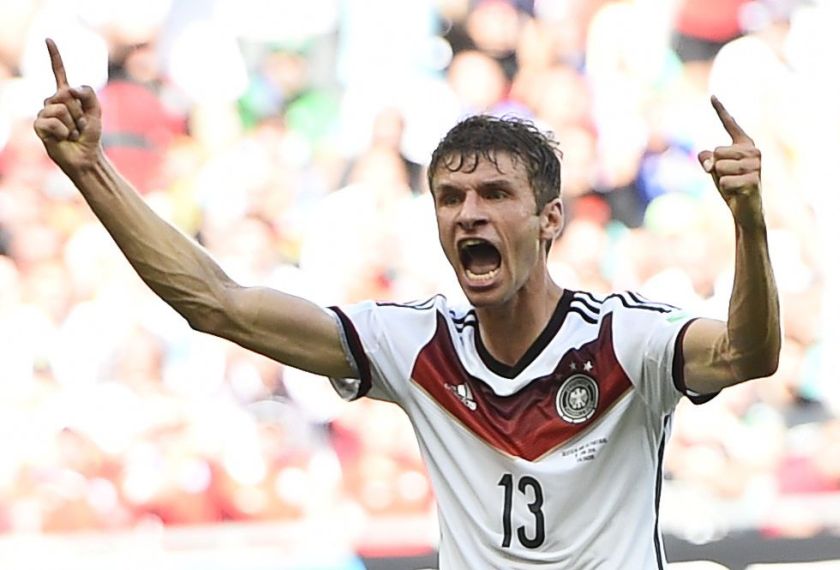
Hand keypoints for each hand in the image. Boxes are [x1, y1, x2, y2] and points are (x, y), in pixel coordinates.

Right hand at [33, 38, 102, 174]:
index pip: (58, 73)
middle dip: (78, 111)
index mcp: (67, 96)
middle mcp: (53, 102)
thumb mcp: (96, 112)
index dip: (54, 56)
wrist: (86, 157)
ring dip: (72, 123)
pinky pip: (52, 121)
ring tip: (72, 133)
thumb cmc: (90, 136)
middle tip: (80, 126)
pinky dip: (63, 131)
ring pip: (60, 108)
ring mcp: (44, 113)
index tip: (48, 39)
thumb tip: (69, 89)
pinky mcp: (39, 126)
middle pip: (65, 94)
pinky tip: (63, 138)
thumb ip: (88, 95)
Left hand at [698, 96, 763, 229]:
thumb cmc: (730, 185)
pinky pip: (723, 181)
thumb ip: (706, 158)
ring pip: (719, 166)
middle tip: (727, 177)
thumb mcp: (713, 168)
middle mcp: (753, 151)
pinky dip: (725, 188)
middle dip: (714, 167)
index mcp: (744, 144)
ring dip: (719, 178)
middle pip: (717, 151)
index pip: (730, 124)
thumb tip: (708, 160)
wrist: (745, 209)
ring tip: (732, 184)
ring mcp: (755, 165)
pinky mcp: (753, 180)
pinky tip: (736, 192)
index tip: (712, 96)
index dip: (720, 110)